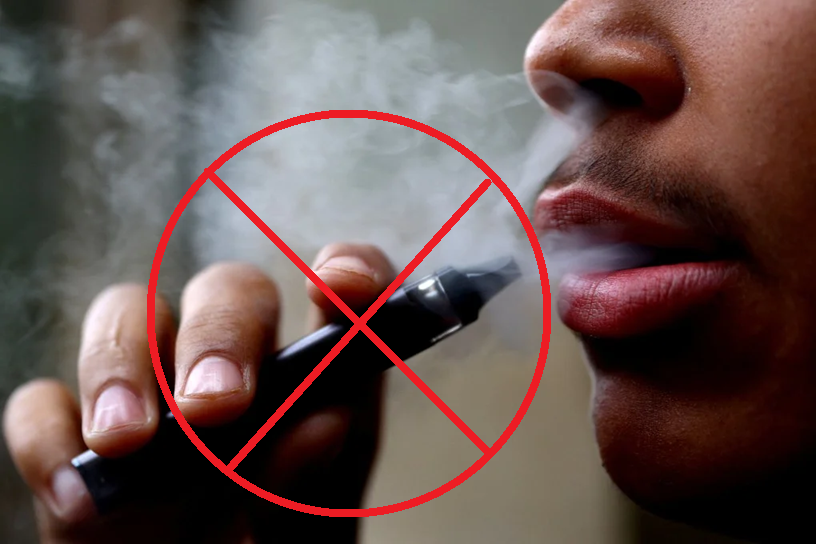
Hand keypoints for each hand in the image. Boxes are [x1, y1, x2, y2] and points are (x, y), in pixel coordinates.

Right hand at [3, 243, 395, 543]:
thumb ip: (314, 481)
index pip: (347, 293)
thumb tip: (321, 420)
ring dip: (122, 363)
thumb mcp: (309, 532)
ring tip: (129, 441)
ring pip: (128, 312)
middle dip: (219, 331)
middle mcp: (236, 367)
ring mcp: (151, 392)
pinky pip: (44, 403)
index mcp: (315, 382)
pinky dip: (50, 436)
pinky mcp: (75, 436)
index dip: (352, 269)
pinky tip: (77, 490)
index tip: (339, 286)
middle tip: (214, 406)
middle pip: (229, 290)